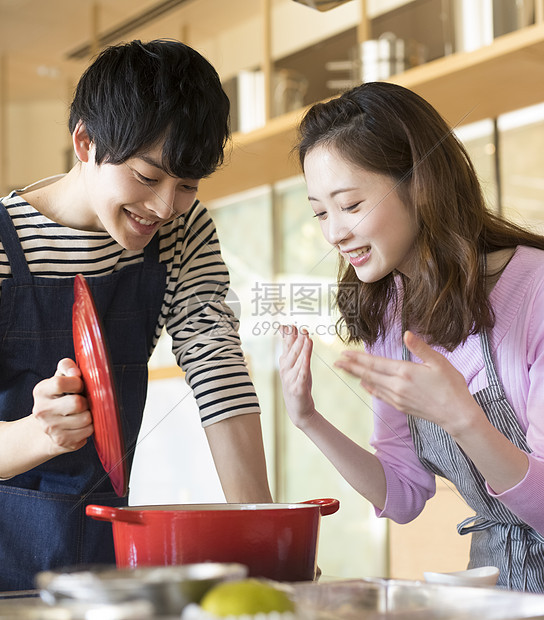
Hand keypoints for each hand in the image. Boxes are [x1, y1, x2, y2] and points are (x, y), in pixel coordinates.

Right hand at [32, 358, 93, 453]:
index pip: (59, 383)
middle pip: (76, 403)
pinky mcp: (62, 441)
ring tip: (82, 412)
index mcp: (41, 391)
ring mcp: (51, 428)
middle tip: (83, 401)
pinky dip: (90, 426)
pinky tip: (81, 424)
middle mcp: (42, 411)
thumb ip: (67, 367)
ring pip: (86, 418)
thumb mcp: (61, 377)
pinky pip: (88, 431)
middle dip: (86, 400)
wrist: (49, 425)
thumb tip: (76, 372)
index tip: (79, 385)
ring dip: (90, 414)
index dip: (76, 383)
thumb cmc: (61, 396)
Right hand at [278, 325, 316, 428]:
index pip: (286, 346)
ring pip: (297, 361)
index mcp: (284, 363)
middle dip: (296, 340)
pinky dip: (304, 364)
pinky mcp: (298, 388)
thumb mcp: (294, 364)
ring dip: (301, 349)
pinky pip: (302, 374)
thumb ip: (292, 346)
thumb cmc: (297, 383)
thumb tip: (289, 327)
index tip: (290, 325)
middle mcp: (285, 370)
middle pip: (291, 352)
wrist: (298, 409)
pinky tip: (307, 358)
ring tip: (306, 338)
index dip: (288, 335)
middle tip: (301, 329)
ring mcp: (291, 379)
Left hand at [334, 331, 479, 435]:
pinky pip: (380, 395)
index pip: (375, 363)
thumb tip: (406, 334)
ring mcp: (398, 398)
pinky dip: (370, 388)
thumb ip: (420, 348)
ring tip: (346, 370)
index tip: (344, 353)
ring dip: (358, 376)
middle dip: (351, 367)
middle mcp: (397, 385)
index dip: (358, 357)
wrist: (457, 416)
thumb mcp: (439, 362)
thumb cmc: (452, 386)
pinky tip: (365, 385)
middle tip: (337, 361)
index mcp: (405, 372)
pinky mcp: (401, 406)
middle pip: (369, 374)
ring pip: (372, 384)